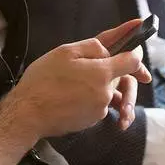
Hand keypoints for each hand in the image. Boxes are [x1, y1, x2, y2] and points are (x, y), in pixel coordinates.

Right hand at [12, 19, 152, 137]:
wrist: (28, 114)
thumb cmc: (44, 80)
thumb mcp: (66, 52)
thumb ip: (94, 46)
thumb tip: (111, 47)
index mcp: (103, 73)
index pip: (134, 59)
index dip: (135, 50)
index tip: (137, 44)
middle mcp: (106, 93)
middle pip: (123, 77)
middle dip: (117, 69)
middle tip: (101, 65)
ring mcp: (100, 109)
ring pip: (110, 91)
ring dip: (101, 84)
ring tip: (80, 82)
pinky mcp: (92, 120)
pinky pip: (100, 104)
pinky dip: (92, 97)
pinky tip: (74, 95)